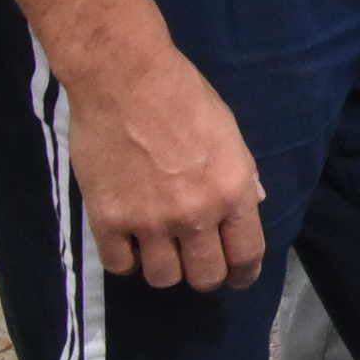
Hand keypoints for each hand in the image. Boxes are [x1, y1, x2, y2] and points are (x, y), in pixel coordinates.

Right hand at [67, 43, 266, 291]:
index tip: (237, 277)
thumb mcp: (229, 134)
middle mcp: (195, 215)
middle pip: (205, 276)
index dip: (244, 273)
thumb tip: (251, 204)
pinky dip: (127, 260)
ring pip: (163, 279)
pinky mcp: (108, 221)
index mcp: (232, 191)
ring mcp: (149, 222)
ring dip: (165, 269)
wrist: (124, 80)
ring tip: (161, 250)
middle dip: (205, 275)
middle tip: (197, 263)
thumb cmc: (184, 97)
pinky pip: (120, 266)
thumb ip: (240, 176)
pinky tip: (130, 243)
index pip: (246, 255)